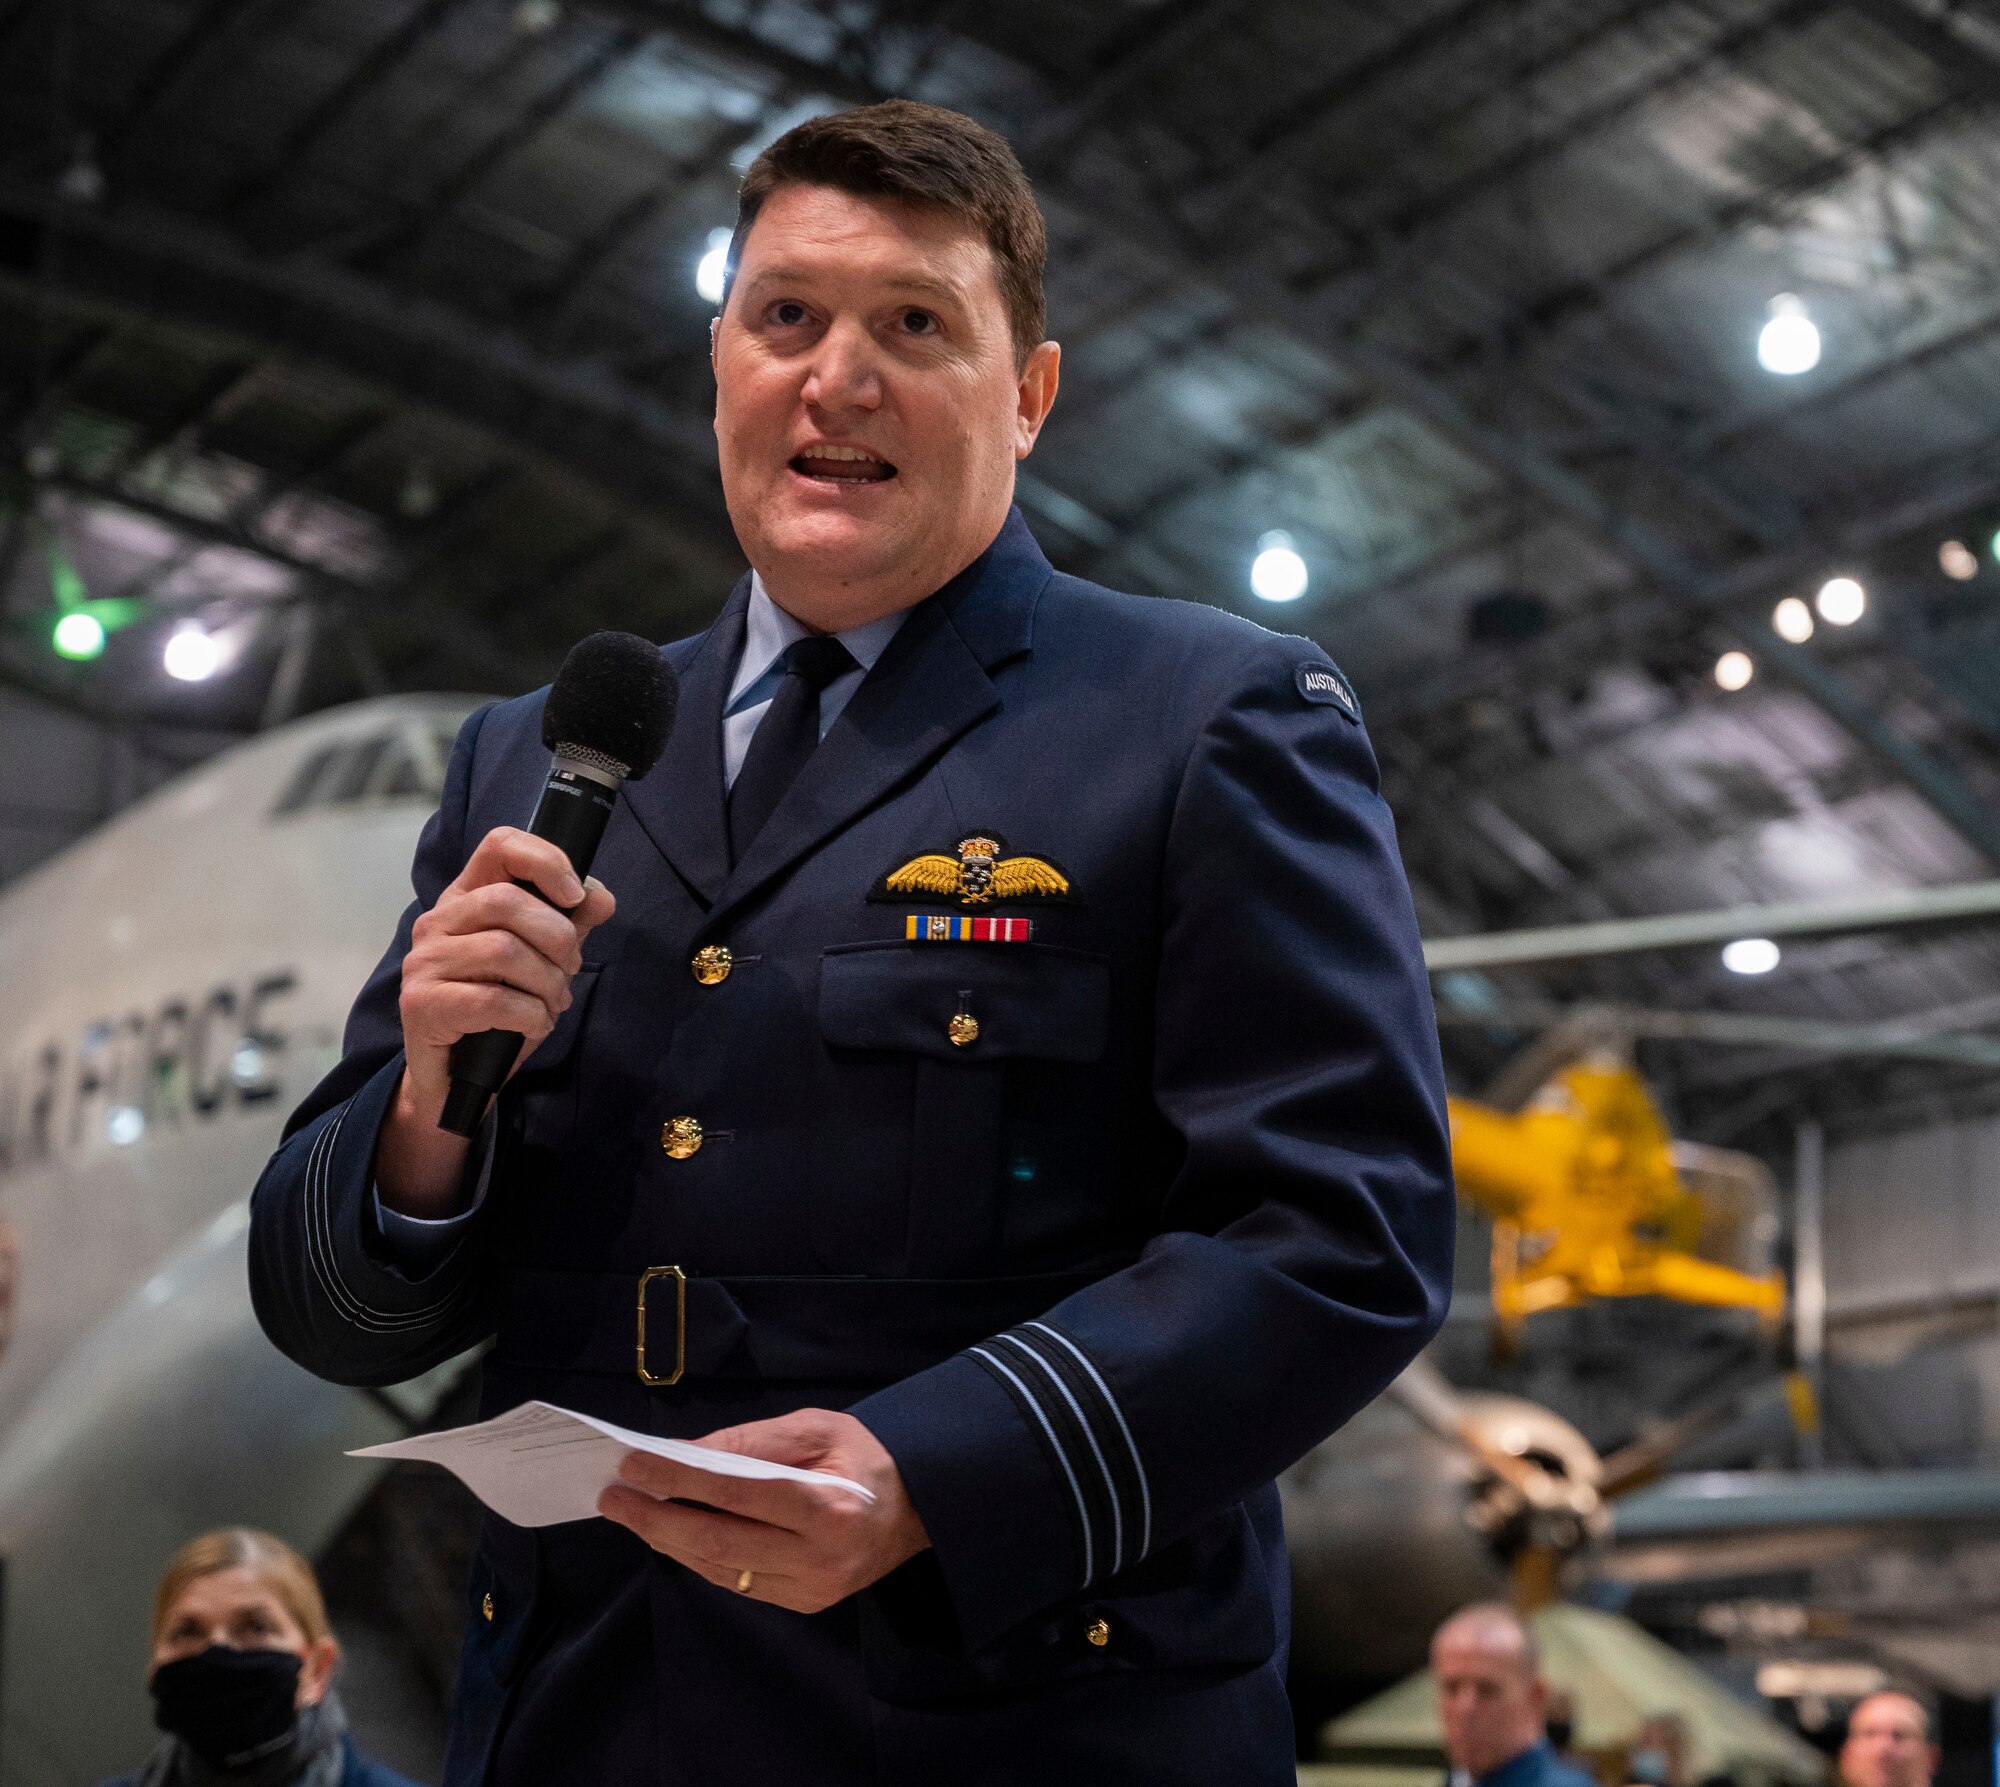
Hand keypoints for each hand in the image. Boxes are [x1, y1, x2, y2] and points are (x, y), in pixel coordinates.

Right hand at [379, 826, 614, 1212]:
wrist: (454, 1081)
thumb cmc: (498, 1014)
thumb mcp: (541, 963)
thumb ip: (569, 925)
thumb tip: (600, 897)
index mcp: (466, 898)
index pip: (500, 845)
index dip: (546, 860)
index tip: (575, 896)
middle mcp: (437, 921)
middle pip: (507, 901)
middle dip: (557, 938)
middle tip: (568, 970)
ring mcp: (424, 962)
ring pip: (503, 951)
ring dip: (546, 983)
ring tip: (551, 1004)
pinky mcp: (422, 1004)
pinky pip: (492, 1000)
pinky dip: (530, 1016)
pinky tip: (533, 1026)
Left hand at [597, 1409, 930, 1612]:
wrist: (917, 1507)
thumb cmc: (864, 1456)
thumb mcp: (816, 1429)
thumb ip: (752, 1442)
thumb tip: (685, 1453)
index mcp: (828, 1506)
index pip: (738, 1493)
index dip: (680, 1480)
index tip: (633, 1465)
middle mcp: (820, 1557)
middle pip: (720, 1542)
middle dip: (658, 1519)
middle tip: (615, 1496)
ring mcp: (812, 1589)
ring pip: (723, 1570)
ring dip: (669, 1541)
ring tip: (632, 1513)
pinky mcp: (805, 1604)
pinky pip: (739, 1583)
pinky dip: (700, 1558)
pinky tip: (673, 1535)